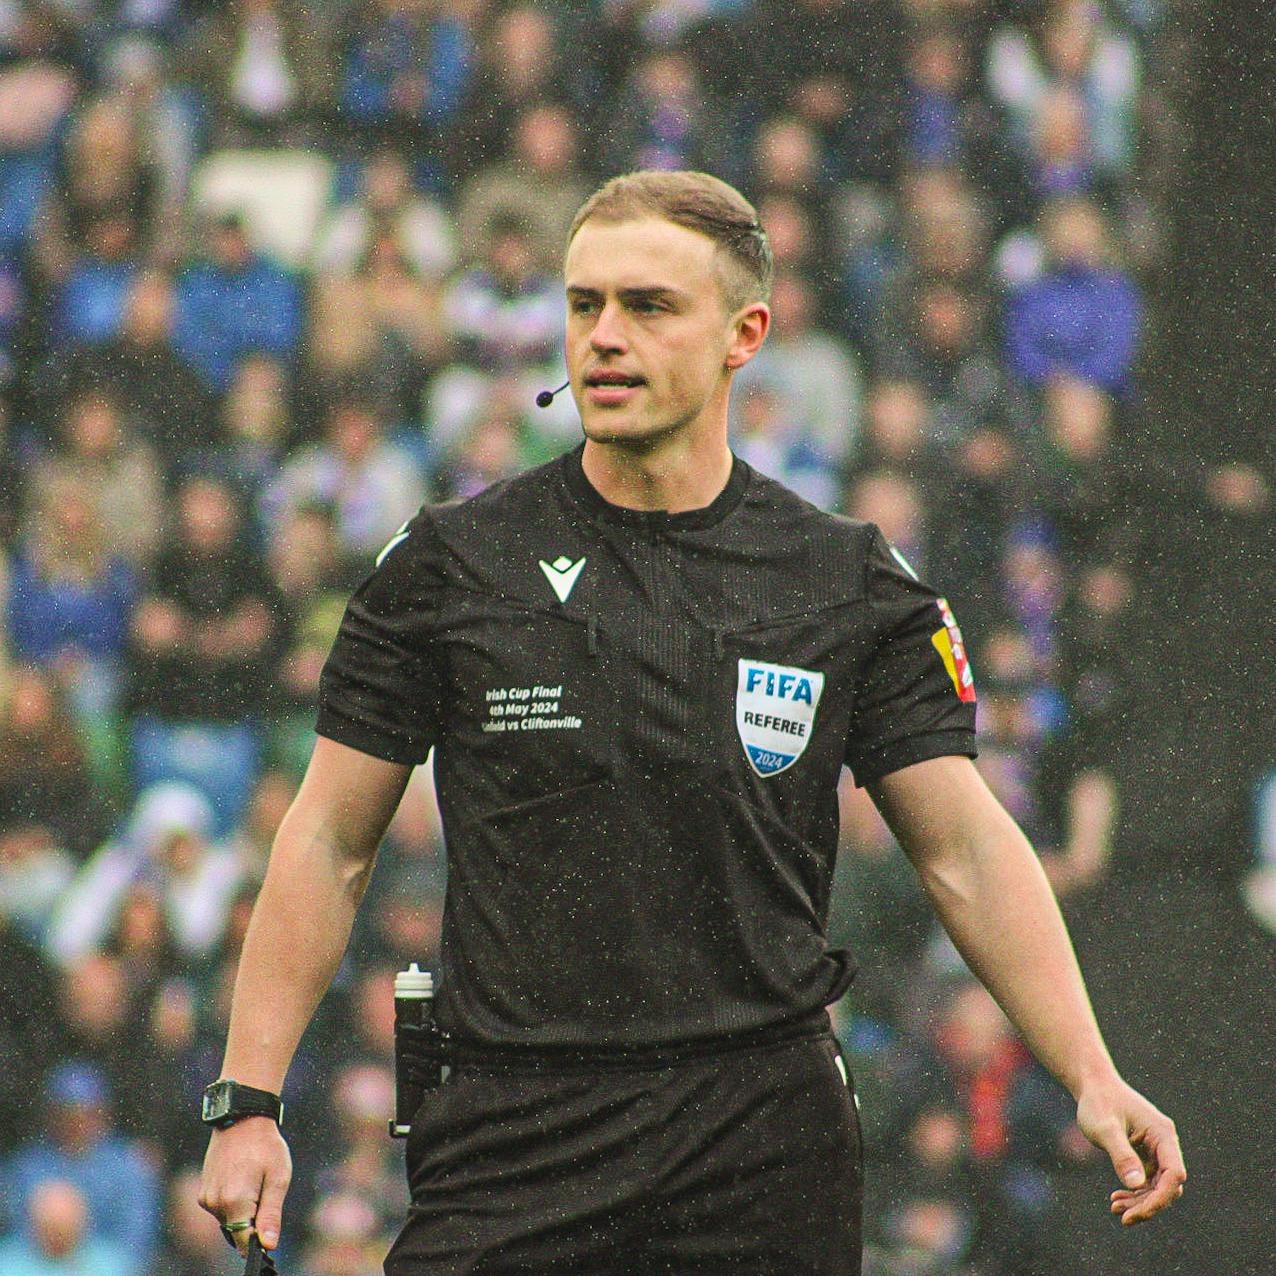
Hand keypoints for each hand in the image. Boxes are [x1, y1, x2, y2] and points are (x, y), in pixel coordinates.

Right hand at [199, 1116, 291, 1255]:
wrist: (242, 1119)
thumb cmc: (265, 1146)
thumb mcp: (277, 1178)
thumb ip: (271, 1215)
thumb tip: (269, 1245)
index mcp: (234, 1202)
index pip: (244, 1242)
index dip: (259, 1244)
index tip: (270, 1238)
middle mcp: (215, 1204)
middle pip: (237, 1231)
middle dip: (253, 1221)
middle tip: (265, 1191)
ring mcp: (206, 1198)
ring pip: (229, 1220)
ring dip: (243, 1210)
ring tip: (254, 1180)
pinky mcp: (203, 1193)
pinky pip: (221, 1209)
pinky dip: (233, 1202)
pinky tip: (243, 1179)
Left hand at [1076, 1077, 1185, 1224]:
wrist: (1093, 1086)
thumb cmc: (1098, 1101)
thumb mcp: (1105, 1127)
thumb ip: (1121, 1154)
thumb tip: (1136, 1184)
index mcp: (1163, 1134)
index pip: (1173, 1174)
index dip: (1160, 1197)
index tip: (1138, 1212)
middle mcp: (1165, 1144)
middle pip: (1168, 1186)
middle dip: (1147, 1204)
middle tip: (1123, 1216)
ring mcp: (1157, 1150)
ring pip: (1157, 1187)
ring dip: (1140, 1202)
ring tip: (1115, 1208)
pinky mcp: (1146, 1155)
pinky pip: (1147, 1182)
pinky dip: (1134, 1193)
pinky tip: (1117, 1199)